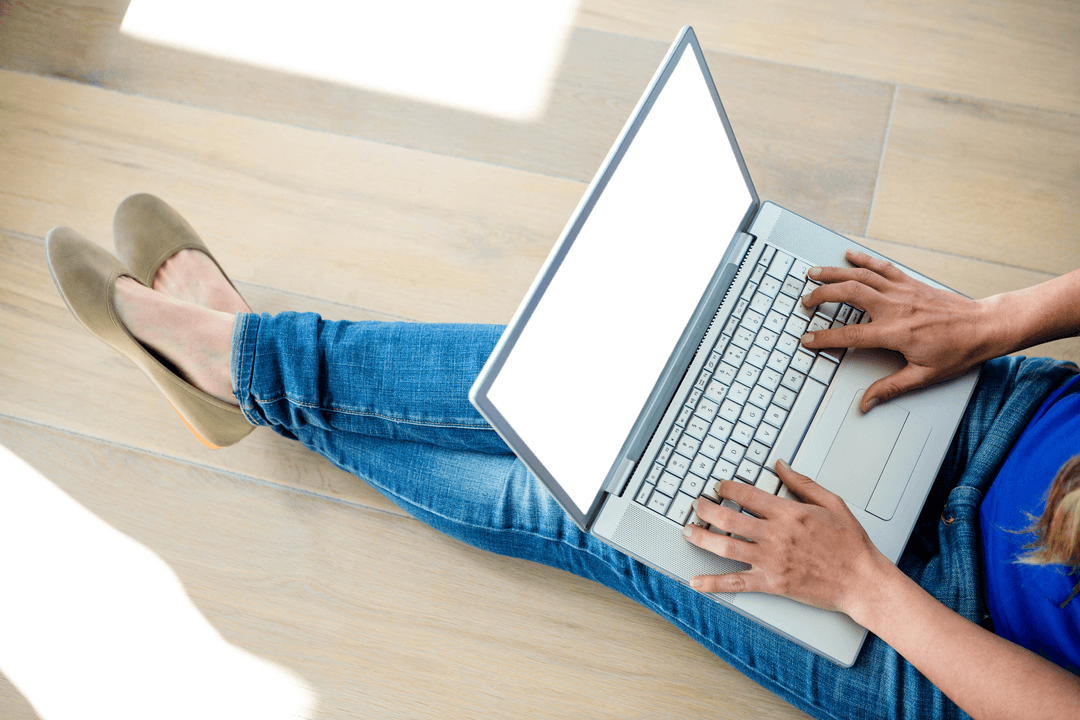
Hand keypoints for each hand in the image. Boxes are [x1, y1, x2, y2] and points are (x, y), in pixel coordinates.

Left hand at [682, 460, 892, 615]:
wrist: (862, 580)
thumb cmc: (850, 543)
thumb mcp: (831, 503)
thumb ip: (802, 483)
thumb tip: (780, 465)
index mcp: (789, 513)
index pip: (747, 495)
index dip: (727, 487)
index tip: (718, 485)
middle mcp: (775, 535)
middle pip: (729, 518)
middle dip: (706, 509)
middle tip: (695, 505)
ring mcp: (771, 560)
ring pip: (726, 547)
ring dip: (702, 538)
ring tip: (687, 531)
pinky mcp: (772, 584)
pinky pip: (737, 582)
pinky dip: (713, 583)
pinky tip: (696, 581)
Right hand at [800, 249, 992, 411]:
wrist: (984, 327)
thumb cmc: (958, 351)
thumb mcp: (924, 376)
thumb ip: (890, 388)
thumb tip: (866, 402)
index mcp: (895, 332)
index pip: (849, 336)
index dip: (824, 338)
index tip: (807, 339)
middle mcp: (895, 307)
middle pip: (849, 294)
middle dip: (822, 295)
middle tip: (805, 301)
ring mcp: (902, 291)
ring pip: (861, 275)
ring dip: (834, 272)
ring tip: (814, 273)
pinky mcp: (910, 283)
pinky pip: (882, 267)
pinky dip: (863, 259)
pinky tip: (849, 255)